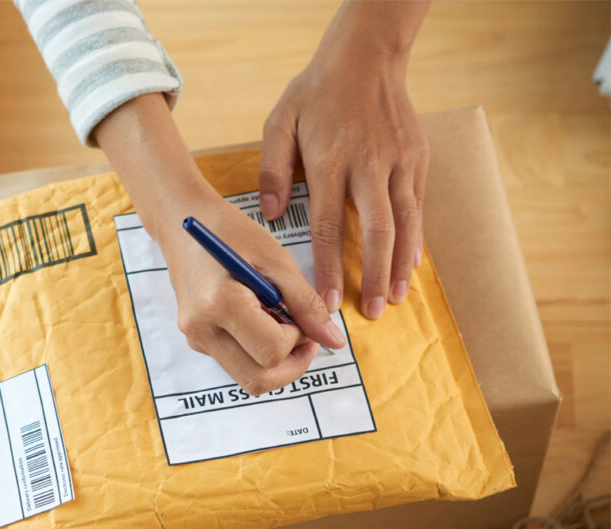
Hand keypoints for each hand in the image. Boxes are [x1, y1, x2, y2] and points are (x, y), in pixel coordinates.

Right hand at [156, 191, 347, 394]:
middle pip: (257, 380)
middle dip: (290, 365)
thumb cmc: (232, 234)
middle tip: (302, 336)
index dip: (299, 338)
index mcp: (219, 304)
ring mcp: (195, 339)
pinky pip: (235, 363)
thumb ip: (306, 304)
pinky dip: (256, 351)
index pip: (272, 351)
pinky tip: (257, 318)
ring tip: (277, 322)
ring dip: (273, 360)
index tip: (302, 315)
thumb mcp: (277, 261)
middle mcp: (201, 329)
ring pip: (247, 378)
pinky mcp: (196, 341)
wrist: (184, 224)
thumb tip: (334, 341)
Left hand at [258, 0, 430, 319]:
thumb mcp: (280, 122)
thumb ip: (272, 169)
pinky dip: (417, 237)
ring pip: (405, 221)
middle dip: (375, 275)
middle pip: (376, 230)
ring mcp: (398, 161)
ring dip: (401, 264)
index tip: (326, 301)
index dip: (330, 268)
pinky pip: (418, 205)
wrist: (366, 56)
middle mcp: (367, 164)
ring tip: (396, 298)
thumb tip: (270, 214)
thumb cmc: (317, 93)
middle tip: (373, 312)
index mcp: (329, 161)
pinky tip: (413, 263)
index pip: (329, 226)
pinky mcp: (417, 157)